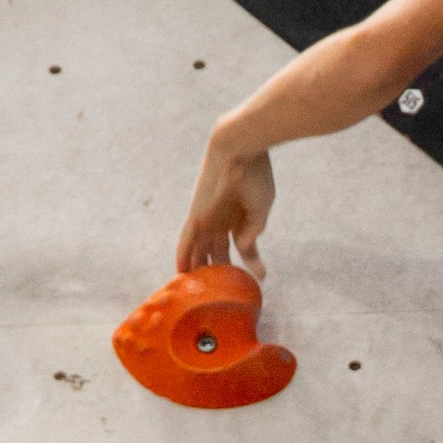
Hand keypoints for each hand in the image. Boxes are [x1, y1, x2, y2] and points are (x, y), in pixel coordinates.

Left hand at [177, 130, 275, 282]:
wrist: (241, 152)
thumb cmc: (255, 175)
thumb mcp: (261, 208)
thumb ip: (253, 230)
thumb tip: (243, 248)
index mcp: (240, 216)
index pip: (243, 246)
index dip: (251, 261)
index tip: (261, 276)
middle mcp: (222, 219)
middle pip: (217, 251)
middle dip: (220, 270)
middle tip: (221, 291)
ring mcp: (207, 218)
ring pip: (200, 249)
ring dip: (199, 268)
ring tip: (198, 291)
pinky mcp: (196, 216)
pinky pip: (186, 240)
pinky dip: (183, 255)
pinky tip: (181, 273)